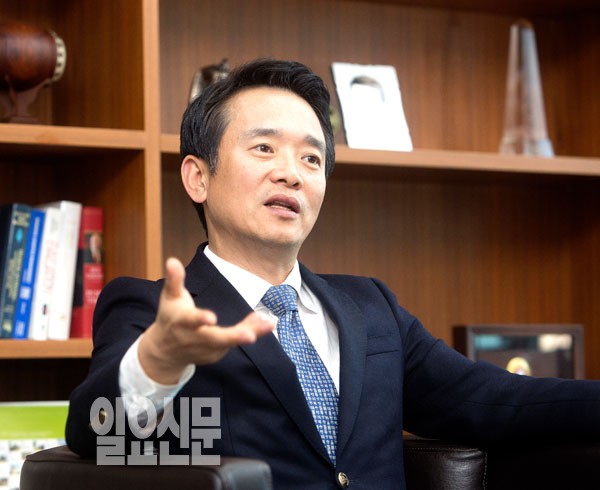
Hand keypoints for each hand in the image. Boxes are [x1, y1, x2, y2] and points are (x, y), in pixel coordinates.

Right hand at [138, 257, 274, 383]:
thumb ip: (174, 279)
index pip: (191, 320)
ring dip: (250, 332)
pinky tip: (264, 324)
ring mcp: (206, 349)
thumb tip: (172, 260)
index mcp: (182, 322)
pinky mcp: (216, 355)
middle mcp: (194, 338)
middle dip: (233, 337)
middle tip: (250, 335)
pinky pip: (234, 343)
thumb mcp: (170, 297)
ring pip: (230, 341)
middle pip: (215, 339)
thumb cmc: (170, 317)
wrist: (165, 352)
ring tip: (269, 324)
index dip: (200, 319)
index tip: (212, 318)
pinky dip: (250, 332)